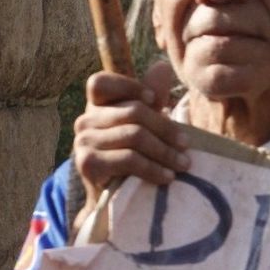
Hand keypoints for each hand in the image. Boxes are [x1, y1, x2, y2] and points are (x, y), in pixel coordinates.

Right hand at [72, 62, 188, 213]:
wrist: (113, 203)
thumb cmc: (130, 161)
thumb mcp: (142, 127)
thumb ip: (150, 99)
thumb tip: (163, 66)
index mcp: (95, 106)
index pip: (101, 82)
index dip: (129, 86)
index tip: (156, 100)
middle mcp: (84, 121)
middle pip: (131, 111)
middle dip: (165, 128)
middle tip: (186, 145)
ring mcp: (83, 141)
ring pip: (134, 135)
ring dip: (164, 151)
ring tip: (184, 164)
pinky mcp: (88, 163)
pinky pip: (128, 159)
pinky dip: (153, 168)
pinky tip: (168, 177)